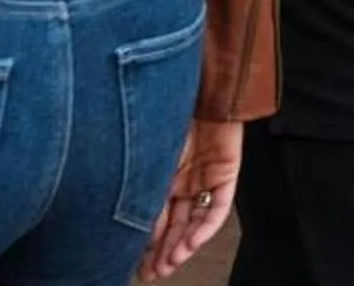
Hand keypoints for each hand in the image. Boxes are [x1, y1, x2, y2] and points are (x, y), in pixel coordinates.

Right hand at [138, 118, 241, 278]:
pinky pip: (217, 207)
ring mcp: (204, 177)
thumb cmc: (165, 111)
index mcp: (160, 174)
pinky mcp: (225, 174)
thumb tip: (128, 226)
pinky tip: (190, 242)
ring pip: (193, 220)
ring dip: (181, 245)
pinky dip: (203, 228)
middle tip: (151, 272)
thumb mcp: (147, 157)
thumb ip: (142, 189)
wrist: (201, 86)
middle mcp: (182, 179)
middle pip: (173, 223)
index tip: (135, 262)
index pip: (153, 216)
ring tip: (169, 264)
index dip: (145, 241)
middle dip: (162, 251)